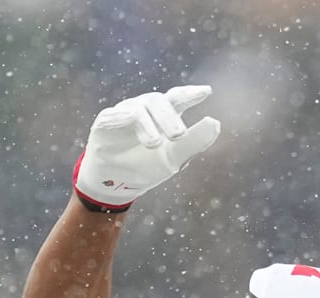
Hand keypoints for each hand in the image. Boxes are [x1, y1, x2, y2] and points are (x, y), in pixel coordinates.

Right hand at [73, 85, 220, 210]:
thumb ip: (196, 141)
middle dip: (169, 118)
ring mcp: (123, 113)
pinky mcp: (104, 122)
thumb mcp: (176, 157)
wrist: (118, 183)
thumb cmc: (148, 165)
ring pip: (137, 109)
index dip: (190, 94)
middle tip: (179, 135)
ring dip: (148, 125)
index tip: (206, 91)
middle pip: (158, 102)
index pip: (178, 99)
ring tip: (155, 143)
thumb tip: (216, 122)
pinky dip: (120, 117)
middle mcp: (145, 108)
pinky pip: (111, 115)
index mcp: (165, 114)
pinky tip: (128, 117)